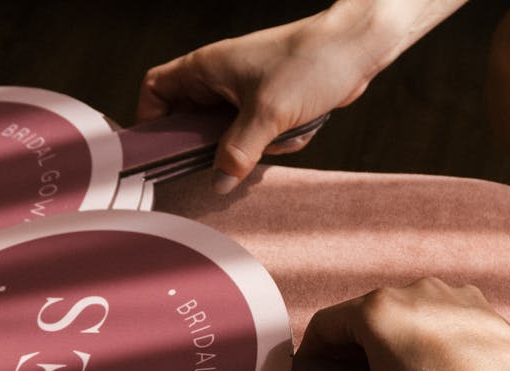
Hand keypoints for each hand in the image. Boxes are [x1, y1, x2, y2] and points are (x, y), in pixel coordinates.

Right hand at [137, 1, 456, 191]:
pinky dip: (272, 140)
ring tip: (275, 137)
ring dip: (249, 145)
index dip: (151, 121)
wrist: (357, 48)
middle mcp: (219, 77)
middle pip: (191, 121)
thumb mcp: (268, 115)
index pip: (156, 90)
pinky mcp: (266, 101)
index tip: (162, 150)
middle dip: (212, 145)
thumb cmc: (310, 64)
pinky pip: (255, 133)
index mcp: (206, 67)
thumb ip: (237, 153)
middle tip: (227, 159)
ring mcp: (243, 90)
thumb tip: (217, 184)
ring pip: (226, 133)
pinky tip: (294, 131)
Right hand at [276, 278, 509, 370]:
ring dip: (389, 355)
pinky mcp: (479, 309)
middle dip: (351, 362)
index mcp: (376, 310)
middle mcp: (409, 290)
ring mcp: (449, 294)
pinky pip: (435, 325)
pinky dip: (425, 350)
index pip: (322, 329)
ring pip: (400, 323)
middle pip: (361, 325)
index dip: (311, 364)